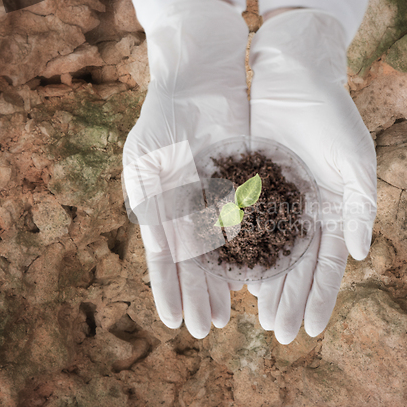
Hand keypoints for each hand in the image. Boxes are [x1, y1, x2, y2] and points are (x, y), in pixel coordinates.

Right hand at [122, 0, 248, 337]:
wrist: (200, 78)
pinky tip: (256, 272)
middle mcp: (190, 210)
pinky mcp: (247, 186)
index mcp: (162, 207)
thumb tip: (163, 250)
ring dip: (224, 280)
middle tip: (206, 328)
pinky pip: (250, 225)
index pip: (165, 258)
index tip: (176, 322)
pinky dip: (251, 250)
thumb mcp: (150, 160)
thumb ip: (155, 204)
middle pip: (194, 261)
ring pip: (222, 250)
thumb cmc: (165, 117)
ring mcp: (218, 200)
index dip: (170, 289)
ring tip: (229, 311)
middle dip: (199, 294)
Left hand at [248, 9, 376, 343]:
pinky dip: (242, 252)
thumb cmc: (332, 116)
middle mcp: (306, 212)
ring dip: (267, 284)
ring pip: (271, 252)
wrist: (295, 78)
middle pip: (298, 265)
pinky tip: (236, 276)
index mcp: (334, 210)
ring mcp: (278, 202)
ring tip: (260, 316)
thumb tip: (359, 255)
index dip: (322, 297)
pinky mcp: (251, 187)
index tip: (312, 330)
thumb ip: (359, 207)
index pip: (329, 264)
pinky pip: (246, 227)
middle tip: (280, 334)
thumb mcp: (355, 160)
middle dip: (290, 299)